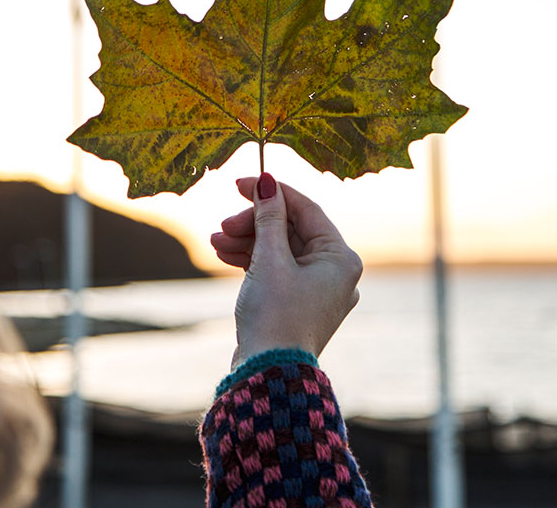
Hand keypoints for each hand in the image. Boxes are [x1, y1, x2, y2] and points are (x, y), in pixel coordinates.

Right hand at [210, 173, 362, 366]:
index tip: (241, 182)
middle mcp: (336, 273)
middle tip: (224, 224)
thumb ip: (268, 217)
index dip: (272, 193)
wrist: (267, 374)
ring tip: (215, 241)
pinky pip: (279, 271)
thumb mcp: (269, 259)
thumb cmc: (274, 316)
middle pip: (291, 230)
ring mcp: (319, 291)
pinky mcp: (299, 304)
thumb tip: (266, 182)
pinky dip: (254, 261)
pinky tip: (225, 254)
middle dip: (254, 224)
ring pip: (281, 251)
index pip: (306, 209)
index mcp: (341, 258)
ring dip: (248, 241)